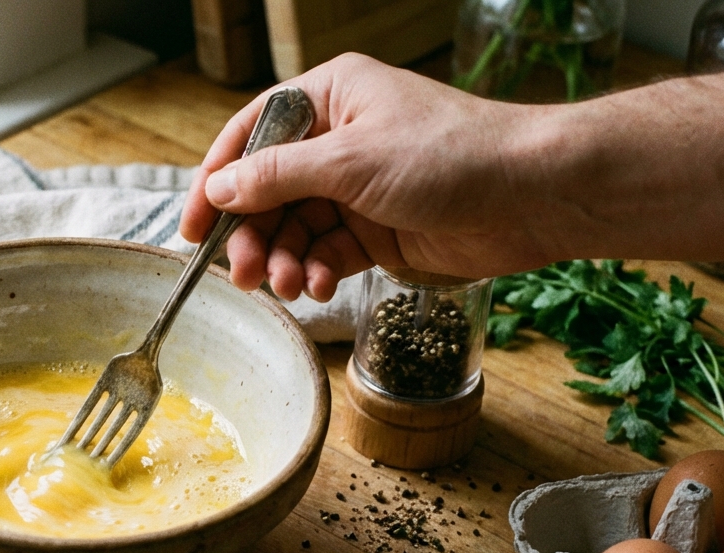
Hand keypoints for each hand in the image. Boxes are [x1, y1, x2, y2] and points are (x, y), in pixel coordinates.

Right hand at [181, 53, 558, 301]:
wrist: (531, 196)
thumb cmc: (450, 155)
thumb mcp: (349, 160)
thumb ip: (276, 176)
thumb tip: (217, 189)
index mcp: (330, 96)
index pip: (251, 136)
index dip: (216, 180)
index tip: (192, 226)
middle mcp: (338, 139)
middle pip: (267, 190)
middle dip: (250, 233)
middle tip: (239, 271)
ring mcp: (356, 187)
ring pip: (293, 227)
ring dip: (281, 258)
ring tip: (284, 284)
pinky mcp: (376, 229)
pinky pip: (324, 252)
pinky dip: (314, 270)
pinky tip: (317, 284)